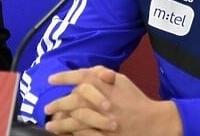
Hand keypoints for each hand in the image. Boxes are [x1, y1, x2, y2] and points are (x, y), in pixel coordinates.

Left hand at [44, 66, 181, 135]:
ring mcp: (104, 121)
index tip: (51, 79)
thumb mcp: (122, 81)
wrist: (153, 122)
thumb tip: (88, 70)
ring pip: (76, 121)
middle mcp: (104, 102)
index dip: (65, 77)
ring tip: (50, 125)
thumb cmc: (135, 99)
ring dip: (61, 123)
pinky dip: (73, 135)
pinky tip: (64, 134)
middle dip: (58, 103)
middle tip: (47, 107)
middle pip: (75, 100)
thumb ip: (103, 73)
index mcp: (107, 86)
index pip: (82, 77)